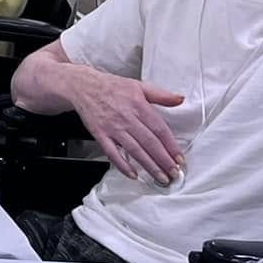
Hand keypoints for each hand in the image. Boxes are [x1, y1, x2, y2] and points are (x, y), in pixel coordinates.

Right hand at [66, 68, 185, 185]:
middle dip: (164, 160)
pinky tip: (133, 174)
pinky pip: (112, 153)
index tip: (180, 158)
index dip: (171, 146)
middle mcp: (127, 118)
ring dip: (149, 166)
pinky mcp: (100, 134)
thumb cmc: (111, 87)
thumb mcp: (138, 86)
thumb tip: (179, 99)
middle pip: (149, 143)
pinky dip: (122, 165)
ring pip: (134, 150)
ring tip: (161, 177)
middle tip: (174, 173)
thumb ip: (161, 95)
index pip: (159, 129)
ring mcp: (113, 128)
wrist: (83, 86)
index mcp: (139, 106)